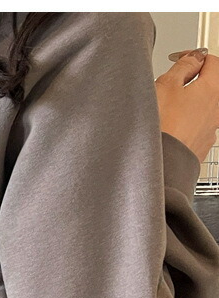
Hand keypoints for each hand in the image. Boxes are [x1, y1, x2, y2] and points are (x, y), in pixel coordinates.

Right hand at [156, 48, 218, 163]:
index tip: (181, 60)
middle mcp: (217, 107)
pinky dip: (188, 123)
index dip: (195, 57)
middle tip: (176, 83)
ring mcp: (211, 128)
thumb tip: (192, 59)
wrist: (162, 163)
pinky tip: (172, 128)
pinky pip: (199, 127)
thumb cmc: (163, 127)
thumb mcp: (166, 86)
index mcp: (213, 88)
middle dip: (196, 80)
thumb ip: (182, 67)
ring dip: (191, 103)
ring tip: (170, 109)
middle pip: (212, 84)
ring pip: (205, 107)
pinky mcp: (202, 145)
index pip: (212, 61)